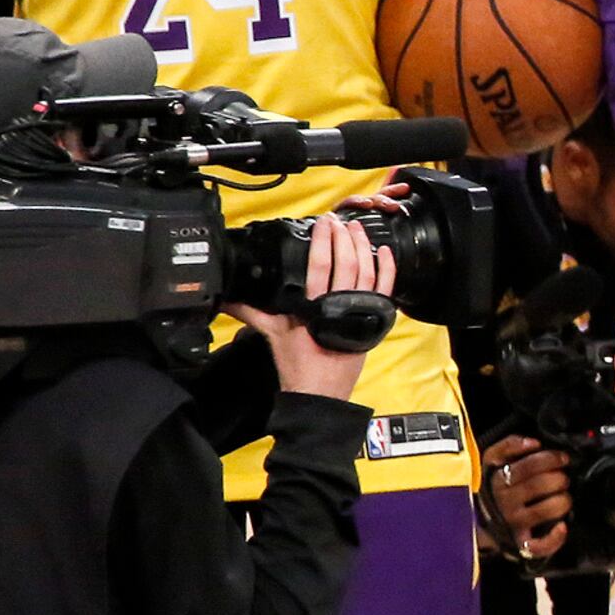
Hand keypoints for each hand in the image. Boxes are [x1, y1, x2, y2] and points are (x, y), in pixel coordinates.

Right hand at [225, 213, 392, 399]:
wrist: (320, 393)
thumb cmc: (299, 366)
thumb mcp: (273, 334)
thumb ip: (251, 312)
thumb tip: (226, 299)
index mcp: (313, 307)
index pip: (320, 265)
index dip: (322, 241)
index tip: (322, 223)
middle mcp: (339, 306)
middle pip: (346, 263)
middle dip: (343, 238)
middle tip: (338, 221)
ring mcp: (359, 312)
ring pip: (368, 272)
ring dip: (364, 247)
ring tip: (357, 229)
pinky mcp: (373, 320)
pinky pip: (385, 290)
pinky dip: (388, 269)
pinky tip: (385, 252)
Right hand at [477, 434, 571, 562]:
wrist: (475, 522)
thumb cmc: (493, 489)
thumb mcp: (492, 462)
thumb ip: (508, 446)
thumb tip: (532, 442)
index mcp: (497, 479)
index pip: (528, 465)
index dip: (550, 459)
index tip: (562, 458)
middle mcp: (504, 501)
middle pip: (540, 485)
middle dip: (560, 478)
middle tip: (563, 478)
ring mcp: (513, 523)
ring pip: (547, 509)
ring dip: (563, 500)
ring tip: (564, 497)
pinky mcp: (520, 544)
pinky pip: (540, 545)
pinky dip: (555, 538)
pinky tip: (562, 527)